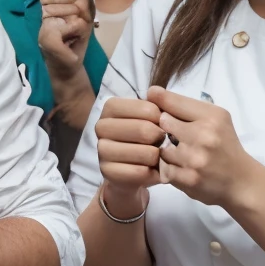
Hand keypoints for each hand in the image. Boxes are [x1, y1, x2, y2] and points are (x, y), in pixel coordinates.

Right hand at [37, 0, 93, 84]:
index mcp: (47, 4)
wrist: (69, 66)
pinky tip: (73, 39)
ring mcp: (43, 25)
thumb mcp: (80, 7)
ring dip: (83, 21)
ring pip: (74, 10)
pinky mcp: (47, 38)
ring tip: (76, 32)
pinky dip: (80, 30)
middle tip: (79, 22)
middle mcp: (42, 12)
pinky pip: (74, 23)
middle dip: (83, 8)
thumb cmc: (74, 37)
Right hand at [94, 95, 162, 219]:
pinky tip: (152, 170)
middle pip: (143, 129)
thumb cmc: (148, 139)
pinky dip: (152, 173)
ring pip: (143, 152)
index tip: (163, 123)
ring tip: (158, 157)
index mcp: (112, 108)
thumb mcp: (155, 119)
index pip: (146, 108)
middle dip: (161, 138)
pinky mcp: (107, 171)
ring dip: (157, 157)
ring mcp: (102, 150)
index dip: (161, 117)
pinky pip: (139, 172)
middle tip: (163, 142)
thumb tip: (156, 92)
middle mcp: (102, 126)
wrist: (136, 170)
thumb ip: (159, 104)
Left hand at [149, 86, 256, 210]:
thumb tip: (152, 92)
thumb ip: (187, 107)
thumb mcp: (216, 120)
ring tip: (183, 156)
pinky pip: (163, 168)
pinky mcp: (187, 178)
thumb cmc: (225, 147)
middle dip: (165, 128)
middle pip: (163, 122)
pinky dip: (169, 169)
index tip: (152, 99)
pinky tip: (183, 169)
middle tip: (176, 136)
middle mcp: (204, 135)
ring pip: (161, 148)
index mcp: (212, 116)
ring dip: (167, 152)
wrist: (242, 182)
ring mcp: (194, 158)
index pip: (173, 101)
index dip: (160, 101)